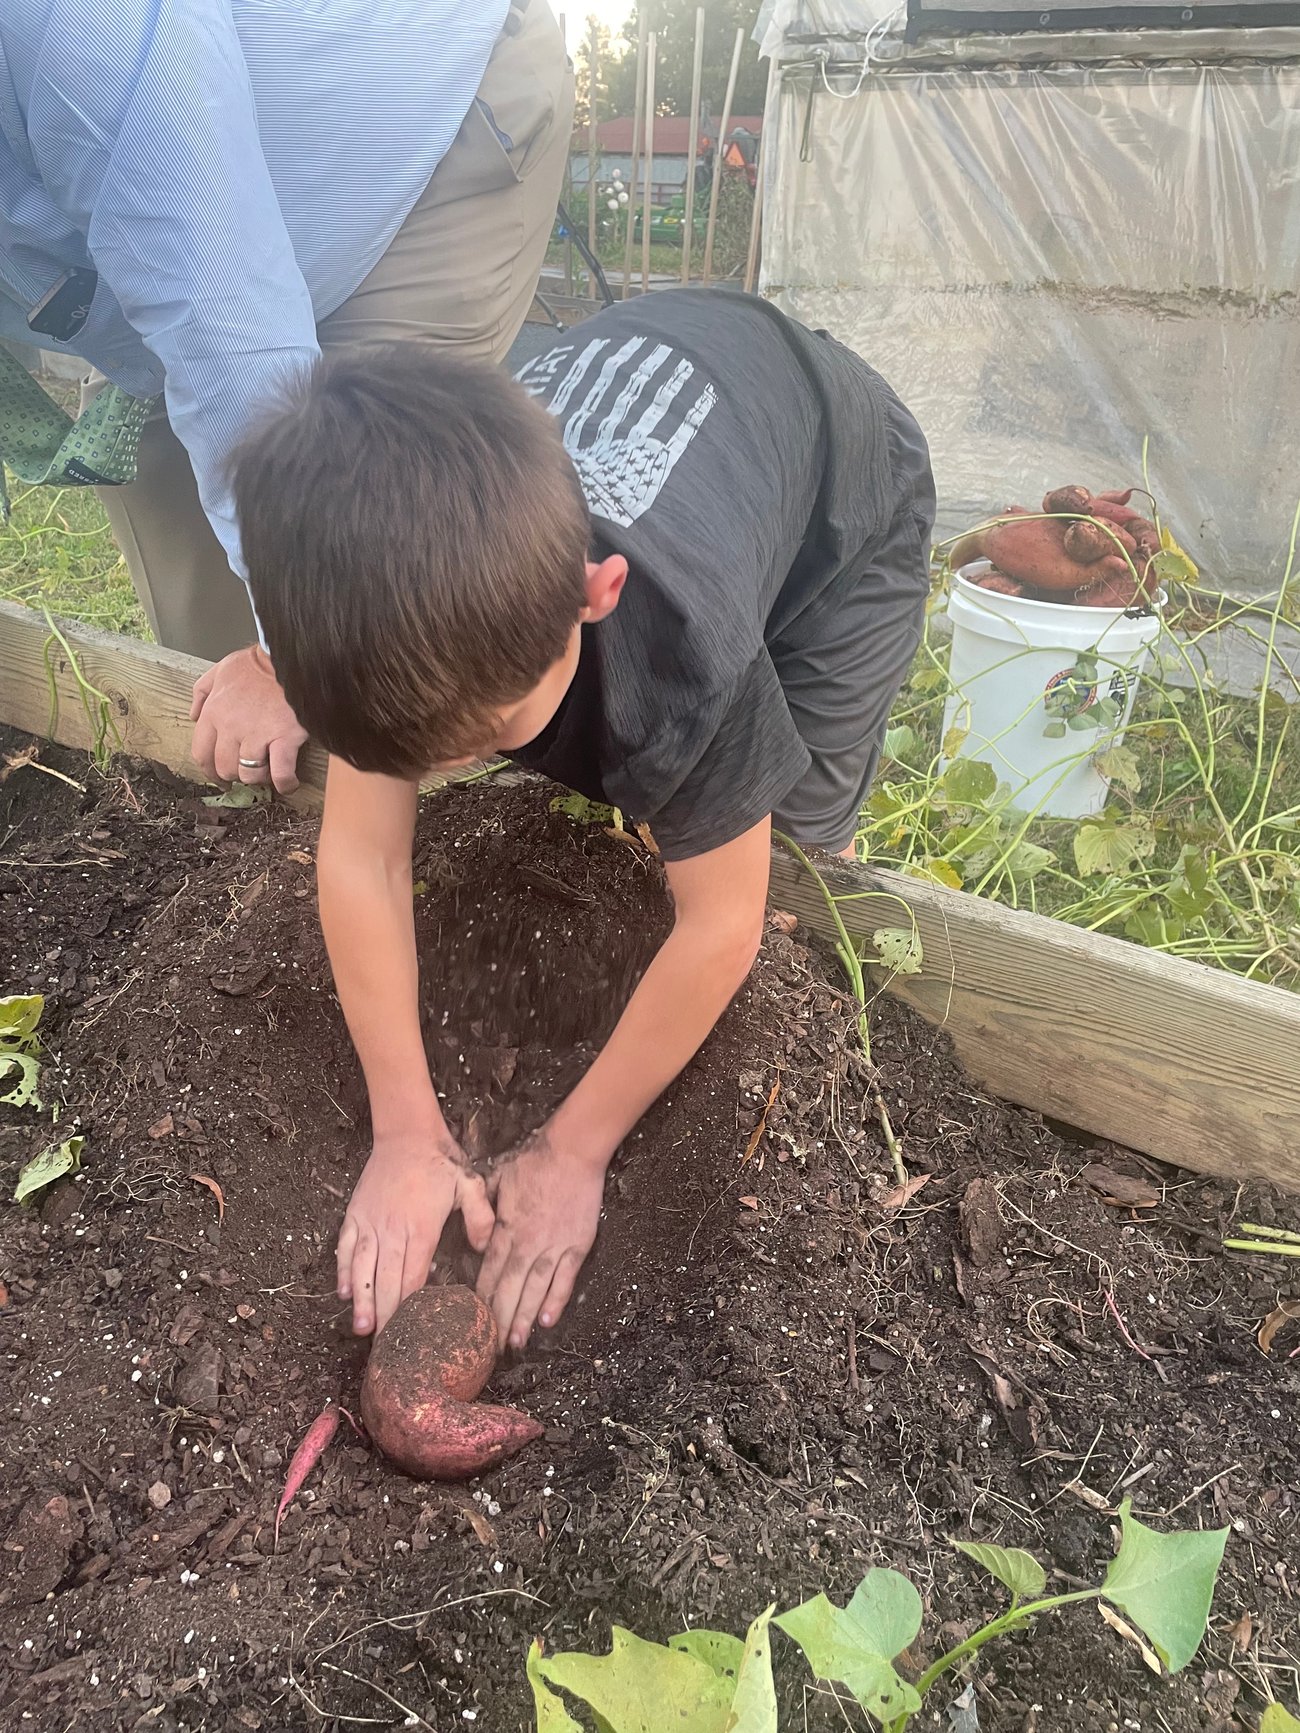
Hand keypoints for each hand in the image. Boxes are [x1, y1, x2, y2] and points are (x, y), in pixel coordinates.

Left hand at [190, 645, 307, 793]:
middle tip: (246, 772)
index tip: (218, 774)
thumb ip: (202, 691)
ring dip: (258, 778)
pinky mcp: (284, 738)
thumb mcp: (222, 669)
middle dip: (235, 774)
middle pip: (225, 767)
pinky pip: (280, 773)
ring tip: (268, 772)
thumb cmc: (260, 663)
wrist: (293, 658)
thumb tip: (193, 715)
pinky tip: (288, 784)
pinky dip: (285, 783)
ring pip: (250, 774)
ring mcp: (258, 735)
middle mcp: (231, 727)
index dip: (210, 769)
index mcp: (214, 712)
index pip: (201, 752)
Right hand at [336, 1129, 494, 1335]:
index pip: (413, 1276)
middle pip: (386, 1281)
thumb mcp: (470, 1184)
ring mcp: (370, 1222)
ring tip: (362, 1328)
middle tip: (386, 1347)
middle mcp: (391, 1229)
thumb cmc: (441, 1163)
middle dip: (385, 1315)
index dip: (409, 1306)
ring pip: (362, 1269)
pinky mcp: (355, 1214)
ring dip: (362, 1300)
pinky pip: (345, 1248)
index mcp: (421, 1228)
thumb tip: (485, 1248)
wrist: (407, 1134)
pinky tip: (344, 1294)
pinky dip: (344, 1271)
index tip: (411, 1332)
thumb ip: (481, 1217)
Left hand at [477, 1129, 606, 1350]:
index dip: (480, 1298)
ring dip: (524, 1317)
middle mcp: (527, 1243)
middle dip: (498, 1319)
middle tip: (489, 1347)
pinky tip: (548, 1321)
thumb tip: (475, 1229)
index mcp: (505, 1228)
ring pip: (535, 1289)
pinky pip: (565, 1278)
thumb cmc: (533, 1162)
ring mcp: (554, 1246)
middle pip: (510, 1288)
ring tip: (515, 1343)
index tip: (471, 1320)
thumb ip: (484, 1206)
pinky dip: (556, 1300)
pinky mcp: (577, 1245)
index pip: (489, 1271)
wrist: (572, 1151)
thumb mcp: (497, 1179)